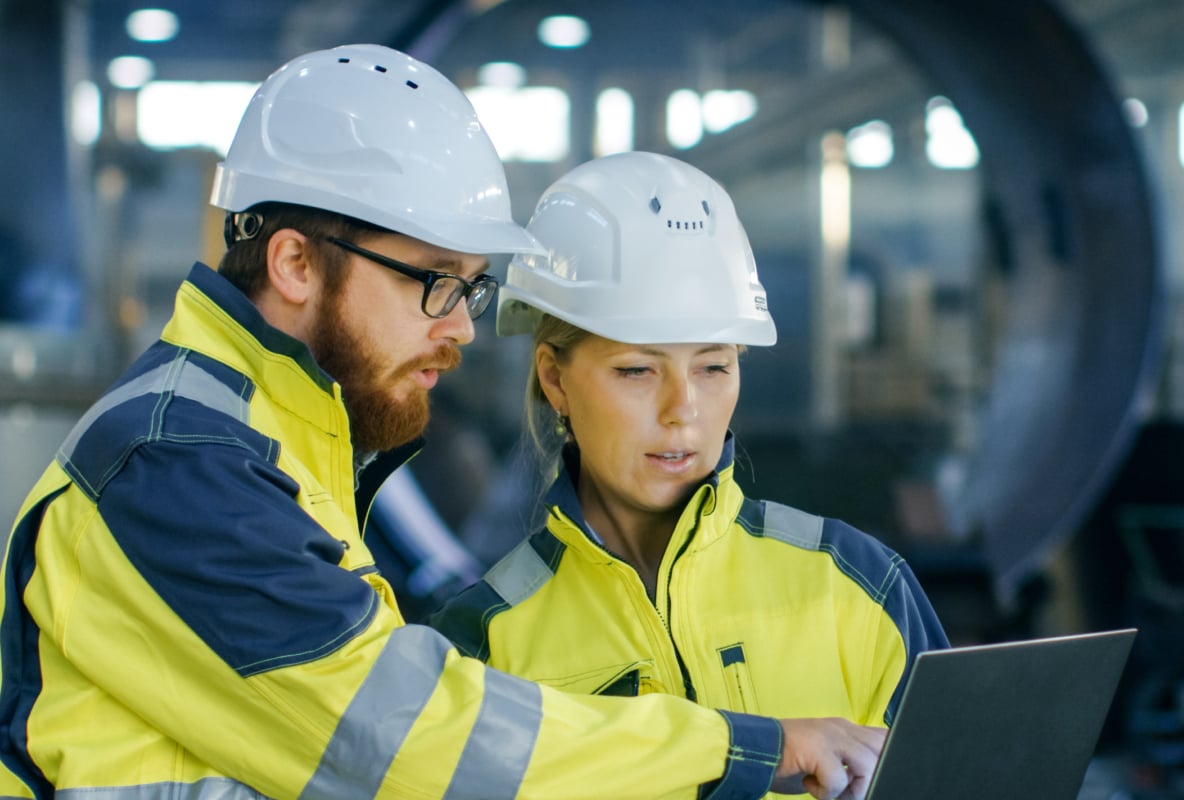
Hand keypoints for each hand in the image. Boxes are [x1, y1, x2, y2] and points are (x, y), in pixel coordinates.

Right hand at [769, 717, 885, 799]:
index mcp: (845, 728)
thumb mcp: (825, 758)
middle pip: (883, 750)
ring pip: (867, 766)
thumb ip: (847, 762)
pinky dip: (826, 792)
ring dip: (851, 790)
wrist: (749, 750)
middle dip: (872, 777)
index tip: (869, 781)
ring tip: (829, 792)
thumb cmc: (785, 761)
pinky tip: (809, 785)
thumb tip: (871, 780)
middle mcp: (841, 727)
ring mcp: (830, 735)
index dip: (885, 759)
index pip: (884, 737)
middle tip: (847, 791)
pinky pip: (839, 779)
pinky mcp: (817, 748)